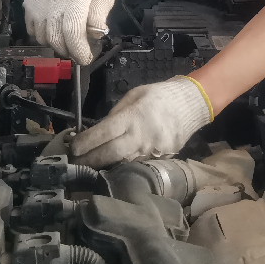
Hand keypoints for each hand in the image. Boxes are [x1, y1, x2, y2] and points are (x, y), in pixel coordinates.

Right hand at [23, 0, 113, 64]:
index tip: (85, 58)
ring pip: (42, 37)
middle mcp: (53, 1)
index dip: (78, 50)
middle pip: (56, 39)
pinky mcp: (29, 4)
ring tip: (66, 40)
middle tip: (77, 52)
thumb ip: (100, 15)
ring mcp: (38, 3)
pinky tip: (54, 30)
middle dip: (68, 51)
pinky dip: (43, 36)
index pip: (72, 32)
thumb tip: (94, 35)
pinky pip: (32, 30)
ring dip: (55, 44)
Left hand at [71, 77, 212, 167]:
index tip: (72, 148)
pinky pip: (138, 165)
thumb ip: (116, 114)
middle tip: (74, 164)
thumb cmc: (159, 96)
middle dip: (91, 160)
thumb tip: (100, 131)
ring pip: (123, 163)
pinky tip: (114, 167)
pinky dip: (124, 166)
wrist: (192, 104)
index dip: (86, 142)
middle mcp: (142, 136)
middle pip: (111, 153)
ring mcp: (153, 151)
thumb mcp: (134, 96)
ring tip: (89, 168)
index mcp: (133, 117)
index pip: (104, 132)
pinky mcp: (162, 159)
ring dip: (106, 166)